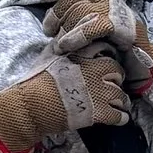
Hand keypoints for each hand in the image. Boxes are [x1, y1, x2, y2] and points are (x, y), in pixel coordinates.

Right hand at [0, 49, 129, 152]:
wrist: (30, 105)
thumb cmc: (37, 79)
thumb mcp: (50, 53)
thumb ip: (64, 43)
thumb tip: (68, 35)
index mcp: (85, 56)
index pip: (108, 52)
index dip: (108, 60)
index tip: (106, 68)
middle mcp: (95, 71)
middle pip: (118, 72)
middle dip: (116, 80)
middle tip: (112, 86)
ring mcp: (98, 92)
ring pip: (122, 95)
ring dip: (121, 101)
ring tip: (117, 104)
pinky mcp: (99, 113)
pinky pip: (119, 115)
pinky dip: (121, 117)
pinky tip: (118, 118)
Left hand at [28, 0, 152, 86]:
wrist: (145, 67)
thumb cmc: (119, 50)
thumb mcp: (96, 29)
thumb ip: (80, 17)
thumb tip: (53, 6)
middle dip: (58, 12)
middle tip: (49, 30)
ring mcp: (114, 10)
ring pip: (80, 9)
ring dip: (64, 26)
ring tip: (58, 44)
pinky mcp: (118, 26)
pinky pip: (91, 26)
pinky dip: (76, 36)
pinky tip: (66, 46)